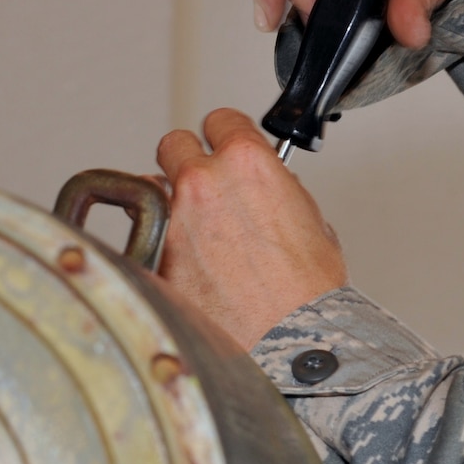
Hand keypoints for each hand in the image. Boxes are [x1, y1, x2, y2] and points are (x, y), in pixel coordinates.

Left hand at [154, 109, 347, 347]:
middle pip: (174, 143)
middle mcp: (203, 184)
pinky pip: (150, 237)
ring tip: (195, 228)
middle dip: (189, 159)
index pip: (222, 119)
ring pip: (153, 187)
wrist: (288, 343)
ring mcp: (174, 221)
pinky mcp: (156, 258)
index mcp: (248, 164)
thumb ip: (280, 190)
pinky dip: (165, 245)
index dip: (228, 133)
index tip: (228, 143)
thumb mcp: (312, 222)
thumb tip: (266, 187)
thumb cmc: (308, 293)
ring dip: (171, 200)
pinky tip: (190, 266)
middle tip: (204, 180)